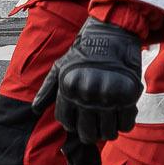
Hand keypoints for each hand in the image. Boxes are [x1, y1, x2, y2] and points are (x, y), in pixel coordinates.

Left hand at [54, 18, 143, 142]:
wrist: (113, 31)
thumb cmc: (85, 50)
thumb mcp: (61, 66)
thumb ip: (48, 89)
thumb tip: (35, 109)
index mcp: (69, 87)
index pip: (67, 123)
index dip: (73, 125)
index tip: (79, 121)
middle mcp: (87, 93)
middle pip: (87, 133)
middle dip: (90, 134)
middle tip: (96, 127)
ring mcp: (109, 94)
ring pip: (108, 132)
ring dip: (108, 132)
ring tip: (109, 123)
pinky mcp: (128, 93)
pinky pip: (127, 124)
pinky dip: (124, 125)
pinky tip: (121, 116)